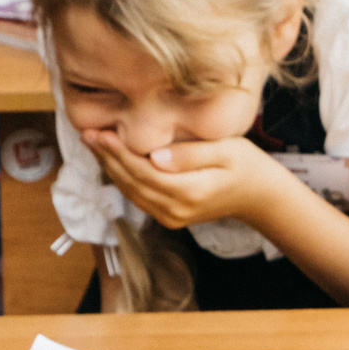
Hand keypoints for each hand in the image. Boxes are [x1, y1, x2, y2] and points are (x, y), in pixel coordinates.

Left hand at [83, 128, 291, 230]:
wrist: (260, 197)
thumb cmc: (247, 166)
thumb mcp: (227, 151)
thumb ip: (191, 154)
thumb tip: (155, 156)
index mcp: (190, 192)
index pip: (143, 171)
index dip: (119, 152)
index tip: (101, 132)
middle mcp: (176, 209)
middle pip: (132, 182)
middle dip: (108, 157)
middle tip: (88, 133)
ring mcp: (171, 217)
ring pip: (131, 191)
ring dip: (110, 168)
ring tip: (94, 144)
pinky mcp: (169, 217)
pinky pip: (138, 197)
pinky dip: (122, 178)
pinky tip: (113, 161)